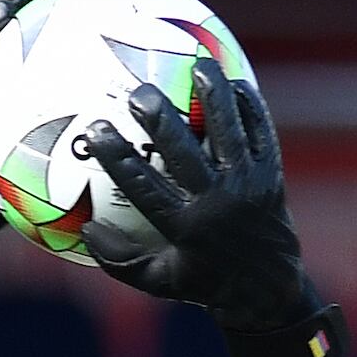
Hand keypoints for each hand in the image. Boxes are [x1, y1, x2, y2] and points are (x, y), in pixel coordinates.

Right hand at [82, 59, 308, 329]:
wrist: (268, 292)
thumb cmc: (204, 284)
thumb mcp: (158, 281)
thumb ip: (118, 259)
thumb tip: (84, 228)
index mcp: (186, 228)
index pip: (143, 186)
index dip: (117, 156)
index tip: (94, 129)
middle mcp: (218, 202)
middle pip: (184, 150)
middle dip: (159, 118)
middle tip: (137, 92)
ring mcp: (248, 186)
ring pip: (229, 130)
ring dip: (212, 94)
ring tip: (197, 64)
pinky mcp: (272, 175)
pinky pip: (260, 131)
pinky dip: (248, 105)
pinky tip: (233, 82)